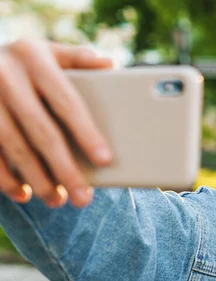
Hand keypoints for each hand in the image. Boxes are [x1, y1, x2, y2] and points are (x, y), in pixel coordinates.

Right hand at [0, 39, 113, 207]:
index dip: (86, 132)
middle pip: (42, 132)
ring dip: (37, 180)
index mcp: (32, 56)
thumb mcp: (45, 51)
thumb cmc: (21, 61)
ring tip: (58, 201)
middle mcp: (4, 75)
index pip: (66, 101)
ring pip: (14, 148)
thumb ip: (77, 58)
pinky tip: (23, 194)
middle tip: (84, 199)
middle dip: (65, 169)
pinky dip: (5, 179)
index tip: (105, 160)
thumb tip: (111, 65)